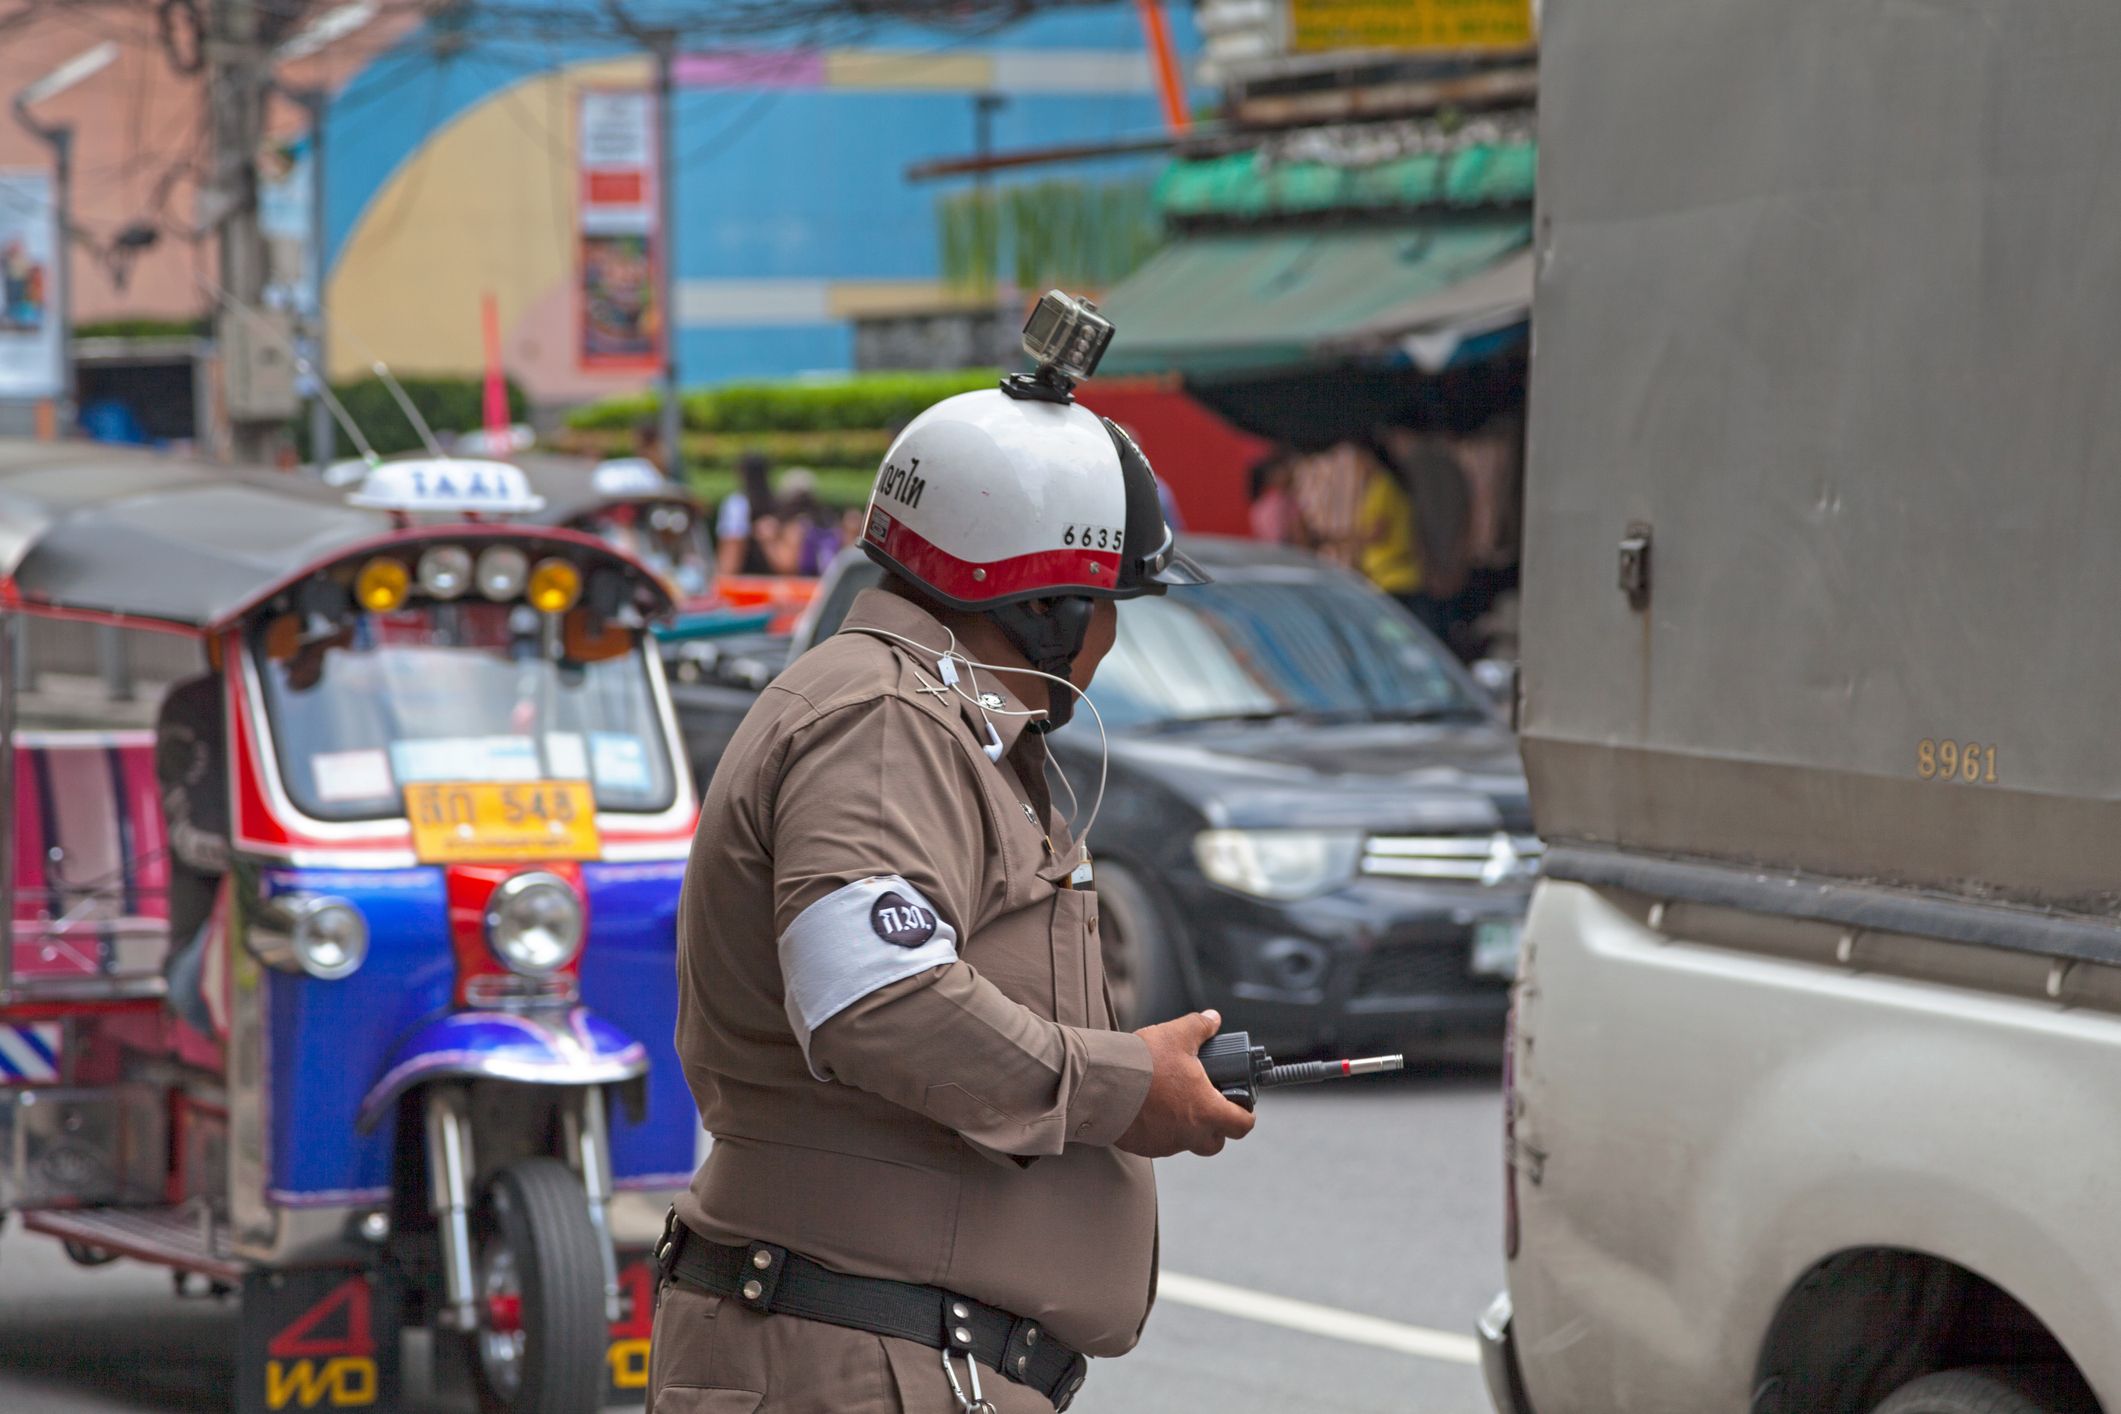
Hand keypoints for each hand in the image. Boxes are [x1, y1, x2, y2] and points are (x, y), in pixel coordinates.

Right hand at [1115, 1009, 1256, 1157]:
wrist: (1103, 1084)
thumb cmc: (1144, 1063)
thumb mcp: (1177, 1035)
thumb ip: (1200, 1027)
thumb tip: (1212, 1019)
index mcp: (1207, 1110)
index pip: (1241, 1126)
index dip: (1245, 1115)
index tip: (1240, 1105)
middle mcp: (1190, 1134)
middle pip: (1215, 1143)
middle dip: (1216, 1128)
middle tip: (1206, 1105)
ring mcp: (1166, 1143)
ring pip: (1186, 1142)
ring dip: (1185, 1128)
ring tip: (1172, 1101)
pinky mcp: (1143, 1146)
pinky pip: (1159, 1143)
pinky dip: (1159, 1130)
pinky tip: (1149, 1109)